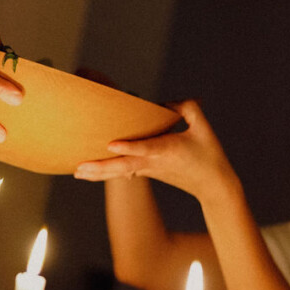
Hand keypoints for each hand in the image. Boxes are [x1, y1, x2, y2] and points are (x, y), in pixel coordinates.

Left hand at [73, 99, 233, 198]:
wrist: (213, 186)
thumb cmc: (209, 155)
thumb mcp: (203, 127)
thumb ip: (186, 108)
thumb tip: (165, 103)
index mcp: (168, 150)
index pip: (146, 148)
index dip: (129, 147)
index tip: (112, 145)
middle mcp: (154, 162)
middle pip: (124, 166)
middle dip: (101, 167)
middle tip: (79, 167)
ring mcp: (149, 169)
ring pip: (120, 172)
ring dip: (98, 173)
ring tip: (77, 173)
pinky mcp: (147, 172)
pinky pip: (123, 172)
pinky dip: (106, 174)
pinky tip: (88, 174)